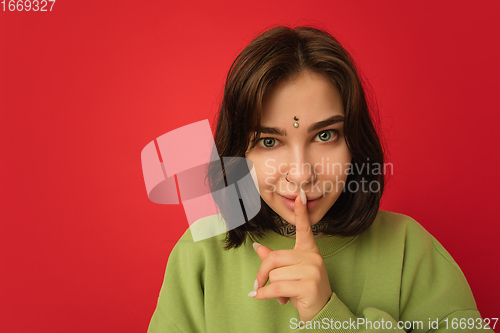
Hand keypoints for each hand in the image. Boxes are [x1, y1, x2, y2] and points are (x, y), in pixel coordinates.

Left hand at [249, 189, 332, 322]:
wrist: (320, 313)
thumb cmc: (303, 291)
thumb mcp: (288, 273)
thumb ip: (274, 260)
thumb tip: (258, 247)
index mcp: (309, 251)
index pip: (305, 229)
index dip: (301, 213)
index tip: (301, 196)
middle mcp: (313, 257)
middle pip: (274, 258)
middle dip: (262, 273)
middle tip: (259, 284)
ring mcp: (313, 271)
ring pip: (274, 274)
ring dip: (269, 288)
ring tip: (280, 295)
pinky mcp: (309, 285)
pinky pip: (276, 287)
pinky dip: (264, 294)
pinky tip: (259, 296)